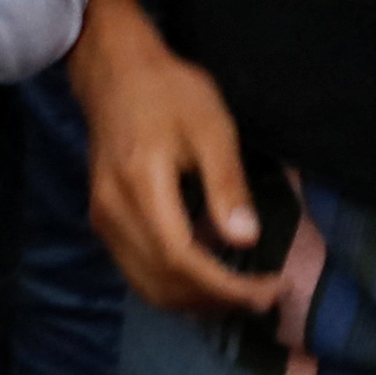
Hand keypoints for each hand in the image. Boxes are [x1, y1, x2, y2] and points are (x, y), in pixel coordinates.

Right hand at [71, 0, 294, 316]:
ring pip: (148, 286)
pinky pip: (138, 272)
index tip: (271, 289)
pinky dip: (175, 287)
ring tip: (242, 295)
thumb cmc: (169, 92)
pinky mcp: (104, 221)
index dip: (226, 287)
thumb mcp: (211, 127)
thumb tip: (247, 240)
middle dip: (217, 301)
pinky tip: (207, 279)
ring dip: (195, 302)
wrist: (115, 72)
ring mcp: (104, 221)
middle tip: (266, 296)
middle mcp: (114, 214)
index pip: (182, 261)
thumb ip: (227, 184)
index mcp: (141, 187)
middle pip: (163, 284)